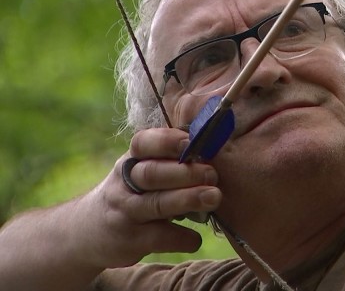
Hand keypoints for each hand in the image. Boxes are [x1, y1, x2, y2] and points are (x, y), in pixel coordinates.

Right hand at [77, 128, 221, 268]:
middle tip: (213, 174)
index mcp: (131, 160)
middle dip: (186, 172)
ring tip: (215, 197)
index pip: (143, 143)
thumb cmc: (132, 193)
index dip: (167, 141)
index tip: (192, 142)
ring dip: (188, 199)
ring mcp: (125, 212)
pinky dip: (183, 238)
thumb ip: (171, 162)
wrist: (87, 231)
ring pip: (156, 204)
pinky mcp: (130, 240)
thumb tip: (218, 154)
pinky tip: (195, 238)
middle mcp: (124, 183)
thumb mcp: (141, 171)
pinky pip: (160, 238)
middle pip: (152, 173)